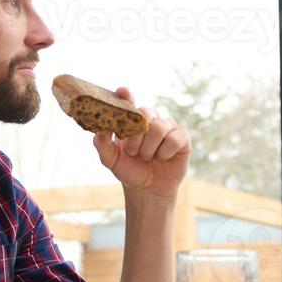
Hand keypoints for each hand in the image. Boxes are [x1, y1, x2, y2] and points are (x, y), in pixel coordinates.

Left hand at [93, 87, 190, 201]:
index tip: (122, 91)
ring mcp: (168, 126)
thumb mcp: (111, 160)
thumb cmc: (130, 170)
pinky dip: (164, 152)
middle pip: (145, 114)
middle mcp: (151, 119)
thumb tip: (100, 131)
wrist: (148, 189)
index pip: (129, 102)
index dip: (126, 96)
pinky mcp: (182, 137)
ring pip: (158, 128)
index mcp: (133, 120)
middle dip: (136, 136)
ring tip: (147, 157)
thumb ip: (103, 145)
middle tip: (132, 152)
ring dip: (149, 148)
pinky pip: (174, 139)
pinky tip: (162, 158)